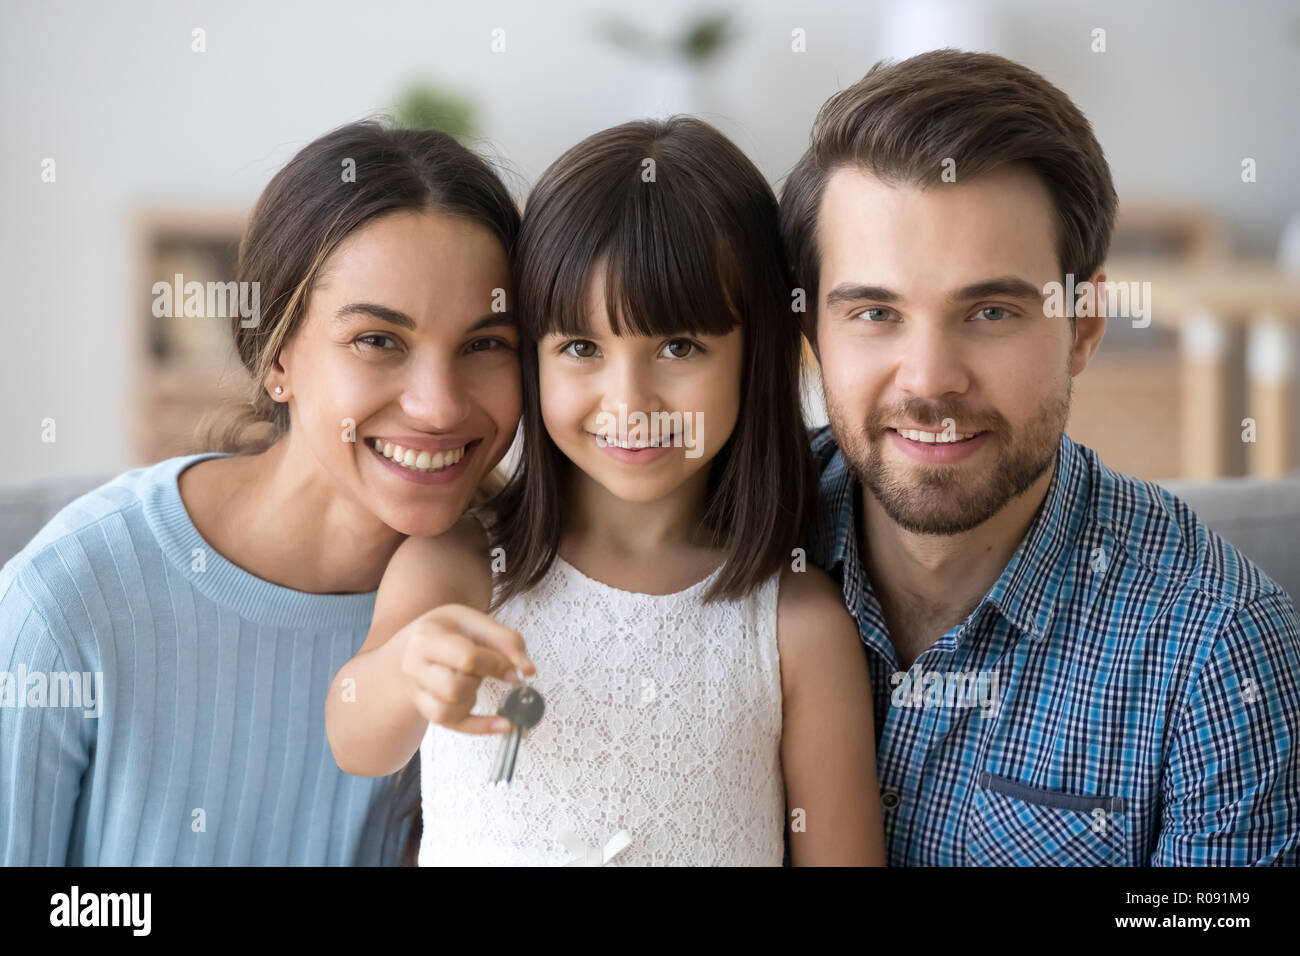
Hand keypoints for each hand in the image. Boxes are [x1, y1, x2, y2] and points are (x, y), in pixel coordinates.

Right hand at [398, 603, 534, 734]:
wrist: (414, 647)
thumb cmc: (450, 631)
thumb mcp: (474, 622)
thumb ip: (505, 640)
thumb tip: (528, 670)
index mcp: (427, 637)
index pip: (465, 657)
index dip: (496, 665)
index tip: (514, 669)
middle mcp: (414, 666)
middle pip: (453, 688)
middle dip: (478, 681)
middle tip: (482, 670)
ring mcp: (417, 692)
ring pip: (446, 711)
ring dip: (471, 700)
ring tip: (473, 682)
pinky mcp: (427, 711)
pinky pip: (453, 726)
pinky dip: (481, 727)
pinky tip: (504, 724)